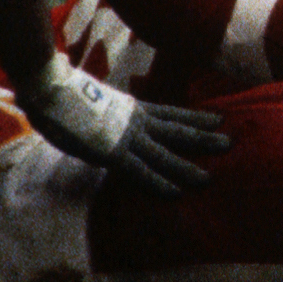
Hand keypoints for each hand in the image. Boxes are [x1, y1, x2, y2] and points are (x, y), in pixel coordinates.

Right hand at [23, 60, 224, 195]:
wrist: (52, 89)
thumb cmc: (64, 94)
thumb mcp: (95, 99)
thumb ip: (107, 108)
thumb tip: (103, 109)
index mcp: (134, 107)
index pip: (173, 112)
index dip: (195, 117)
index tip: (218, 119)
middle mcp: (137, 121)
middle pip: (178, 131)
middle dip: (204, 139)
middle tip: (230, 144)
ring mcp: (127, 137)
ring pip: (165, 154)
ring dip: (187, 167)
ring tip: (210, 178)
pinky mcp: (112, 153)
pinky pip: (140, 171)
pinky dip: (159, 182)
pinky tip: (175, 192)